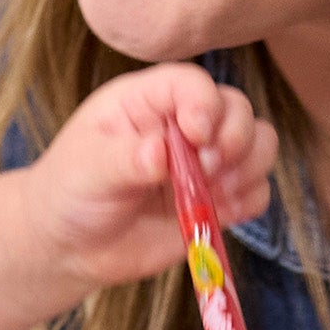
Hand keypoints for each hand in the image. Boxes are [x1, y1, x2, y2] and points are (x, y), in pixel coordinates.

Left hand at [19, 62, 277, 295]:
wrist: (71, 247)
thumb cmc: (70, 193)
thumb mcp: (88, 170)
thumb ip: (124, 159)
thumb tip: (160, 154)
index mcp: (146, 101)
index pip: (192, 83)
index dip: (205, 104)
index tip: (196, 136)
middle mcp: (182, 124)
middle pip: (237, 109)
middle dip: (234, 138)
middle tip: (205, 170)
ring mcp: (203, 163)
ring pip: (258, 145)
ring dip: (249, 167)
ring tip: (215, 192)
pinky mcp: (217, 200)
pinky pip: (256, 191)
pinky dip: (250, 199)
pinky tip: (221, 212)